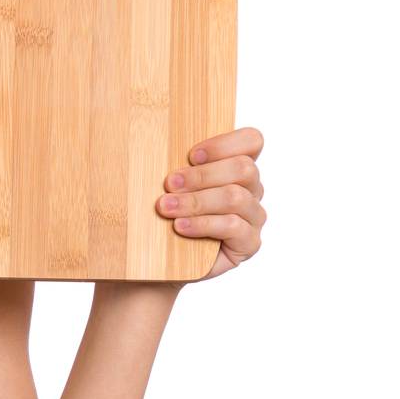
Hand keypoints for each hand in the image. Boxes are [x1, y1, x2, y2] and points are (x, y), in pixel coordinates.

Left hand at [157, 126, 265, 279]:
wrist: (161, 257)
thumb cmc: (166, 214)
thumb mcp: (168, 184)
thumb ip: (172, 162)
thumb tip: (146, 141)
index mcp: (235, 167)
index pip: (251, 141)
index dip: (224, 144)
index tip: (191, 155)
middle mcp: (251, 189)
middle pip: (244, 168)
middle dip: (202, 175)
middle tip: (169, 183)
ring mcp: (252, 216)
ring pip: (235, 197)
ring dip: (196, 201)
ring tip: (166, 207)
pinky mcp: (248, 243)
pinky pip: (233, 227)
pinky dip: (203, 224)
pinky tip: (180, 226)